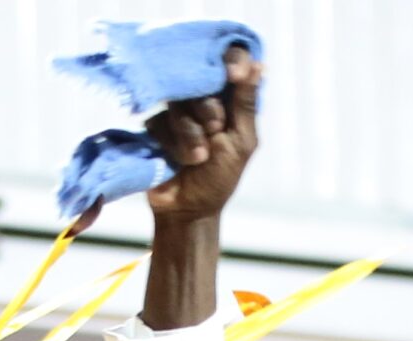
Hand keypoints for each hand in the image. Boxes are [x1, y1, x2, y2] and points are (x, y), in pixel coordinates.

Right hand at [143, 46, 261, 228]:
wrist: (187, 210)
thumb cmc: (220, 178)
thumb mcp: (242, 142)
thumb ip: (246, 104)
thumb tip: (258, 64)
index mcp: (229, 98)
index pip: (232, 59)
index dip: (232, 59)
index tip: (235, 73)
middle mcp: (203, 98)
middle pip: (201, 80)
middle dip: (209, 109)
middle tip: (215, 132)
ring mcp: (177, 111)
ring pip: (178, 102)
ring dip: (190, 134)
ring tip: (198, 158)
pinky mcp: (155, 126)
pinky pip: (159, 121)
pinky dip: (171, 143)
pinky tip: (177, 160)